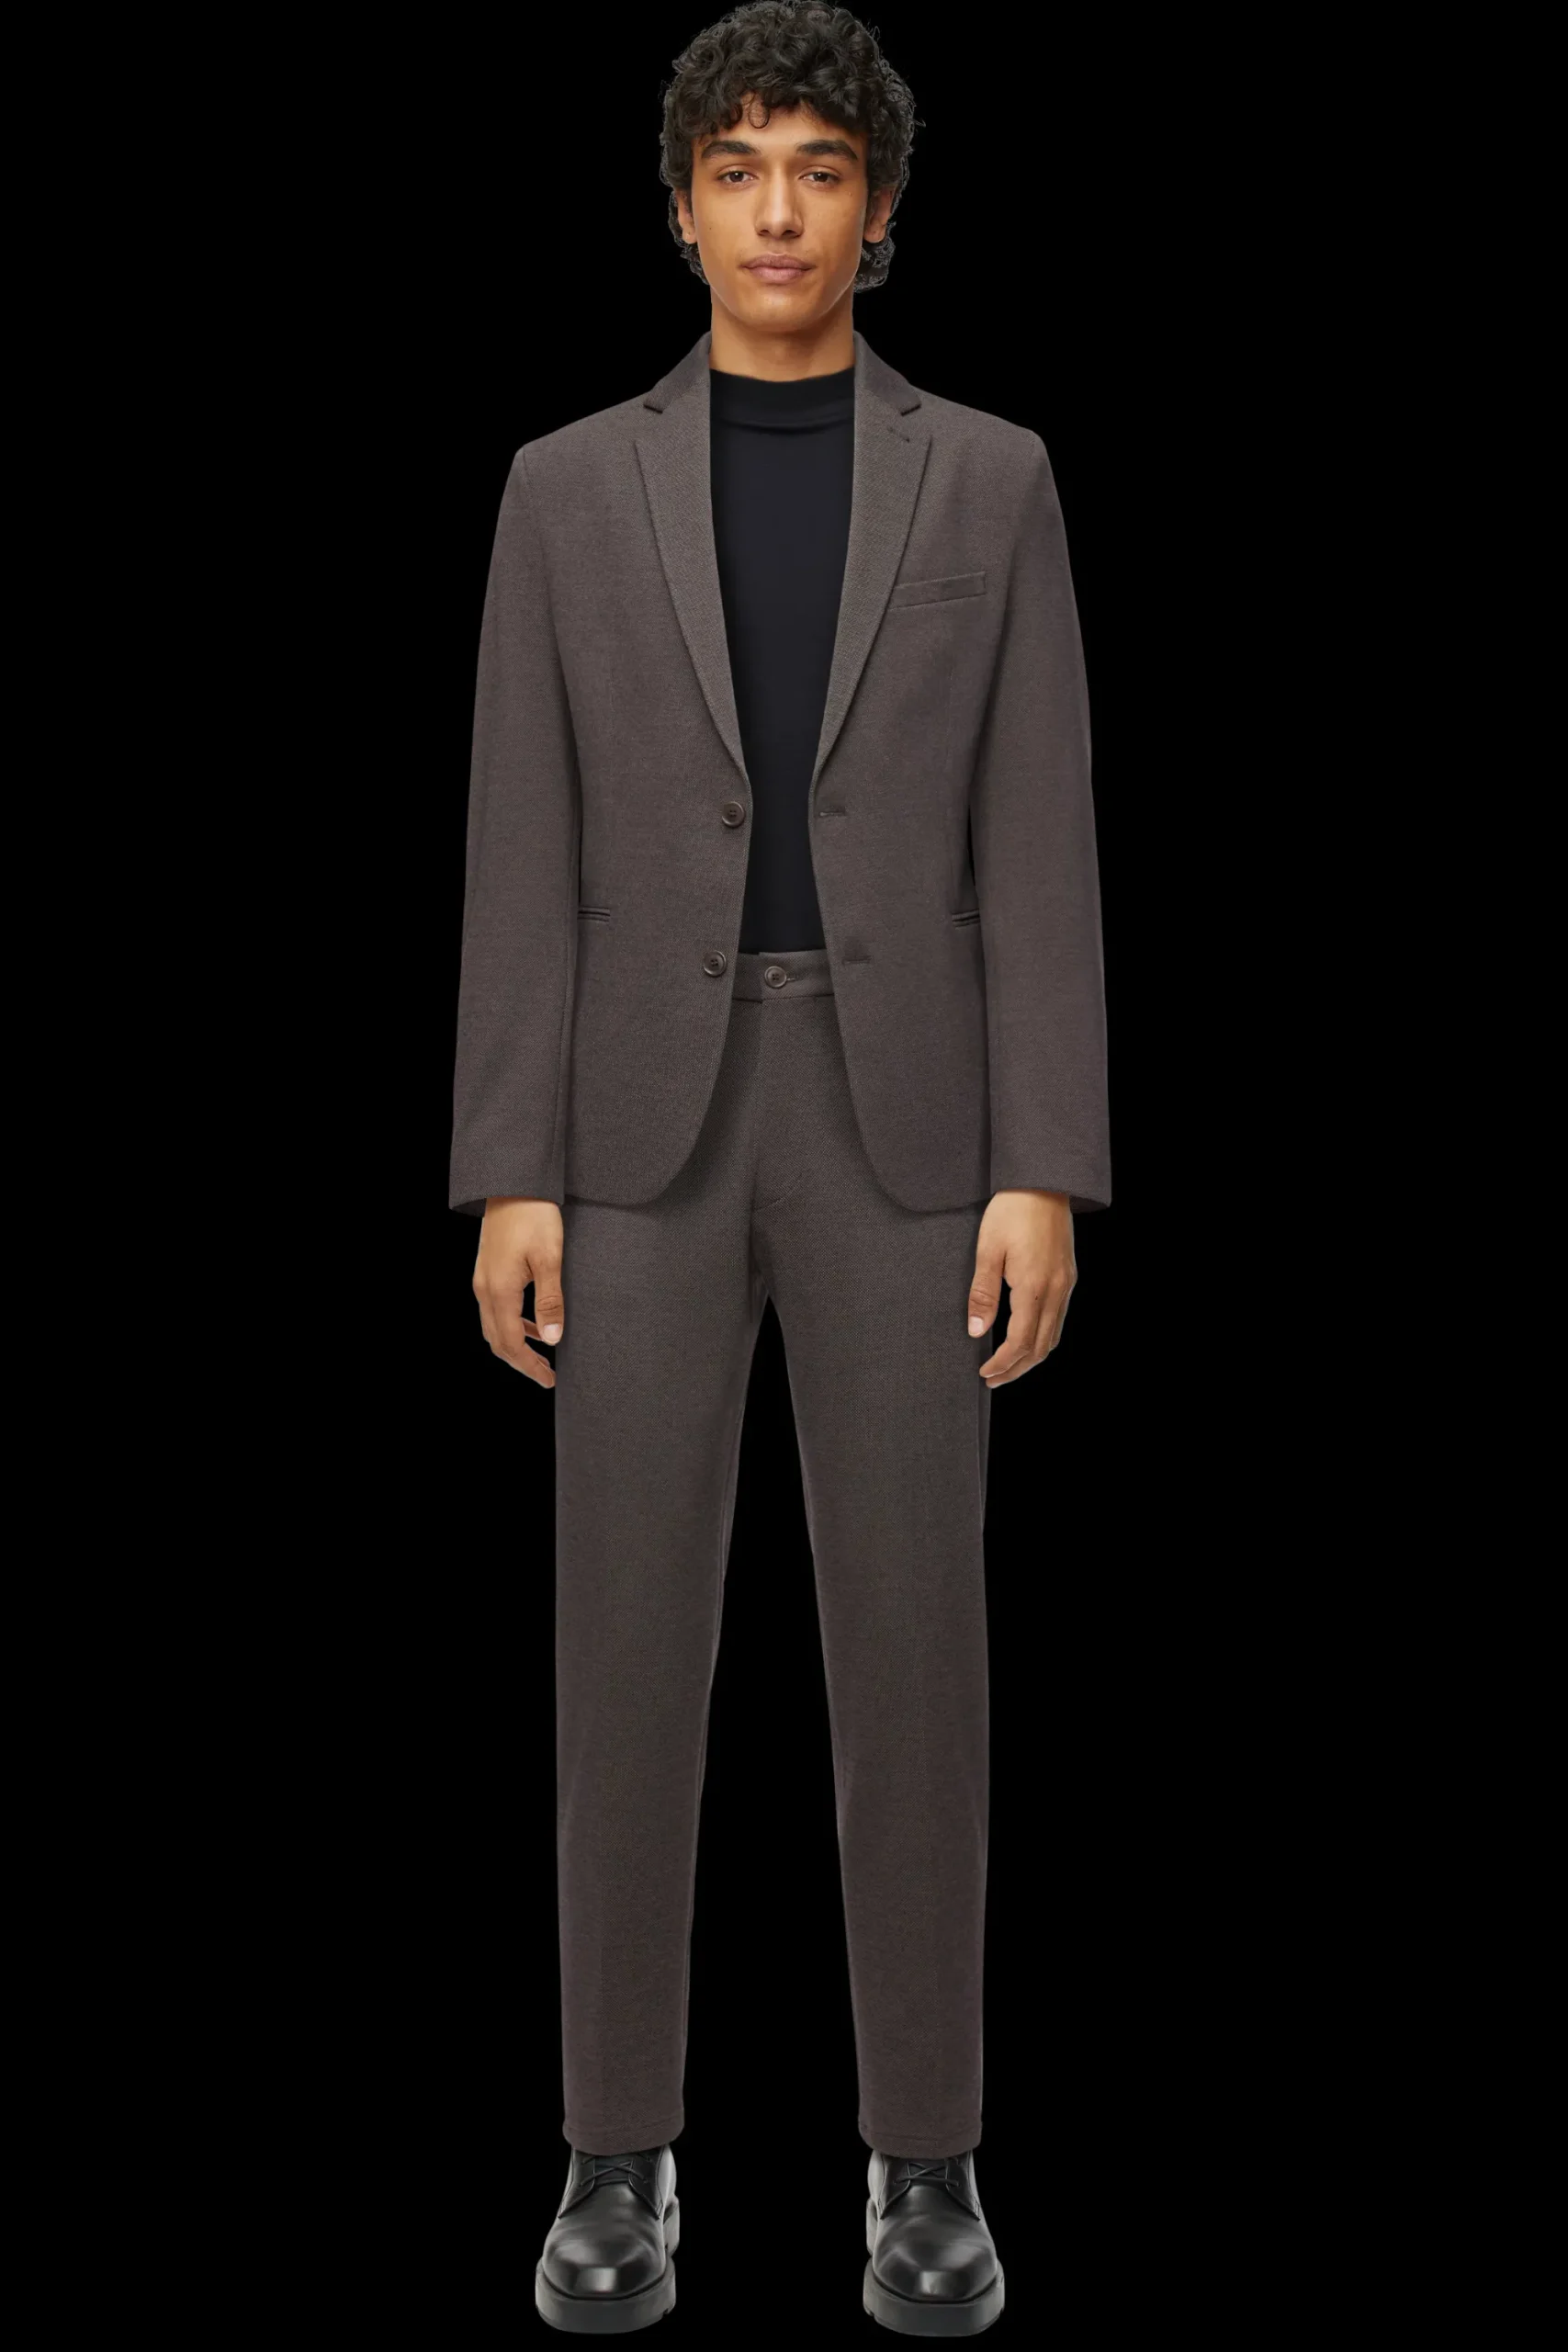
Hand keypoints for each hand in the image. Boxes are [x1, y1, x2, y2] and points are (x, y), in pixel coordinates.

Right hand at [474, 1197, 564, 1386]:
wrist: (513, 1183)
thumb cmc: (534, 1216)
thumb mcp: (549, 1259)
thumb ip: (550, 1301)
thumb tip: (552, 1340)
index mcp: (499, 1290)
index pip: (510, 1343)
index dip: (528, 1366)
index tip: (548, 1380)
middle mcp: (484, 1289)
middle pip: (497, 1340)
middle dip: (520, 1361)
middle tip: (545, 1375)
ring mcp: (482, 1280)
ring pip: (494, 1326)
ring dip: (516, 1344)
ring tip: (542, 1354)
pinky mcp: (487, 1270)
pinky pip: (496, 1309)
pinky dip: (513, 1324)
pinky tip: (534, 1323)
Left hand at [967, 1190, 1076, 1385]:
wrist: (1043, 1182)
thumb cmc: (1012, 1211)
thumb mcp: (988, 1250)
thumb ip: (983, 1293)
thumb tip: (976, 1330)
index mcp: (1034, 1287)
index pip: (1019, 1341)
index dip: (1001, 1363)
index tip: (984, 1372)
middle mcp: (1056, 1291)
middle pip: (1040, 1347)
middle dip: (1017, 1369)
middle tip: (994, 1379)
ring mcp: (1066, 1284)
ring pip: (1053, 1336)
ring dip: (1032, 1356)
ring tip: (1009, 1365)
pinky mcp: (1068, 1276)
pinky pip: (1059, 1319)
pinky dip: (1043, 1337)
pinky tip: (1027, 1337)